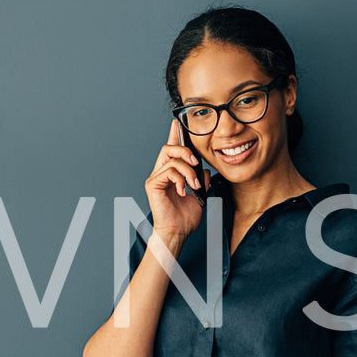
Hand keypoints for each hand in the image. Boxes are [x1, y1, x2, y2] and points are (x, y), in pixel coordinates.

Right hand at [145, 120, 208, 241]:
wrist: (177, 232)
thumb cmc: (185, 217)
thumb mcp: (199, 195)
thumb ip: (201, 180)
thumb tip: (204, 169)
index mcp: (171, 174)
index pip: (171, 149)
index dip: (174, 135)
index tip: (177, 124)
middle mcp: (161, 173)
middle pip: (168, 148)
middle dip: (185, 151)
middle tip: (196, 162)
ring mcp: (155, 178)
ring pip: (172, 159)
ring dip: (188, 171)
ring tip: (194, 186)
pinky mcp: (152, 184)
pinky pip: (169, 172)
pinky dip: (181, 180)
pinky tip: (184, 191)